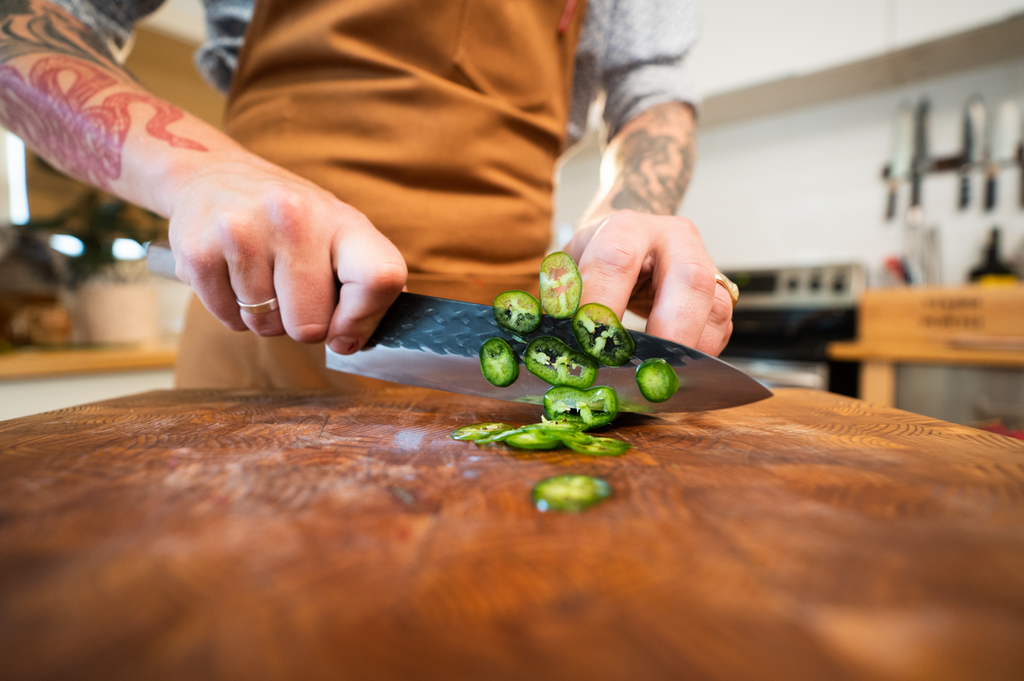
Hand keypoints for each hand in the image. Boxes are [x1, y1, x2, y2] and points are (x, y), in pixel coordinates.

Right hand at [167, 153, 406, 353]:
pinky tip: (235, 276)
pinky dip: (234, 313)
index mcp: (340, 219)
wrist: (213, 177)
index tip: (345, 329)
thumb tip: (356, 339)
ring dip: (267, 317)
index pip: (378, 279)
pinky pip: (230, 320)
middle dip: (305, 324)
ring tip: (263, 276)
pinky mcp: (199, 252)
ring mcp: (241, 233)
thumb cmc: (291, 220)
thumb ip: (366, 283)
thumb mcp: (340, 235)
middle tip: (295, 291)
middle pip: (311, 325)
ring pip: (266, 327)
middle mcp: (292, 218)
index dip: (364, 319)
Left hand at [562, 210, 732, 355]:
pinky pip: (720, 329)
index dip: (602, 304)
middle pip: (689, 279)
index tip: (588, 343)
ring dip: (688, 349)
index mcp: (628, 227)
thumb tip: (558, 341)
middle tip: (645, 368)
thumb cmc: (597, 256)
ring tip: (659, 377)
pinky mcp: (718, 295)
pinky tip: (675, 370)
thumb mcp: (570, 265)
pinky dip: (699, 355)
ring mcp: (705, 266)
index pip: (617, 260)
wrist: (631, 240)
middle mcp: (675, 240)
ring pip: (715, 307)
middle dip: (669, 330)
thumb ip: (563, 298)